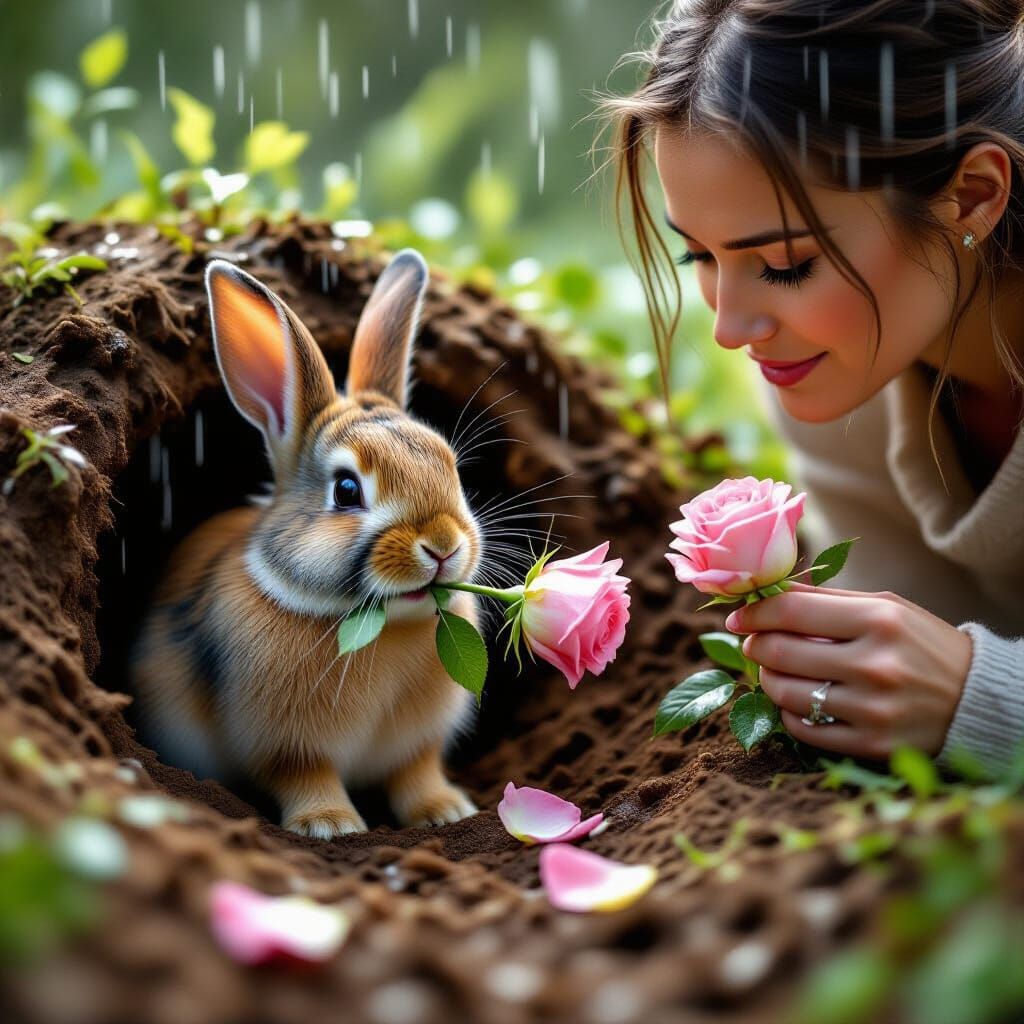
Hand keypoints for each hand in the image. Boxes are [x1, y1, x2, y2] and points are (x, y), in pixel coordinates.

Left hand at [724, 581, 973, 759]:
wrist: (977, 699)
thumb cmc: (920, 644)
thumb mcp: (884, 608)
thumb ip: (825, 599)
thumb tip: (766, 591)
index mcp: (879, 620)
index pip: (791, 610)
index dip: (754, 612)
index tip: (739, 616)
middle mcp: (875, 665)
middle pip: (780, 653)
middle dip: (755, 646)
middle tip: (752, 643)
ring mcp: (872, 709)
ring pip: (785, 693)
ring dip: (768, 679)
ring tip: (774, 670)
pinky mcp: (870, 745)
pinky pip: (803, 729)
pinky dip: (789, 712)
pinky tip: (798, 700)